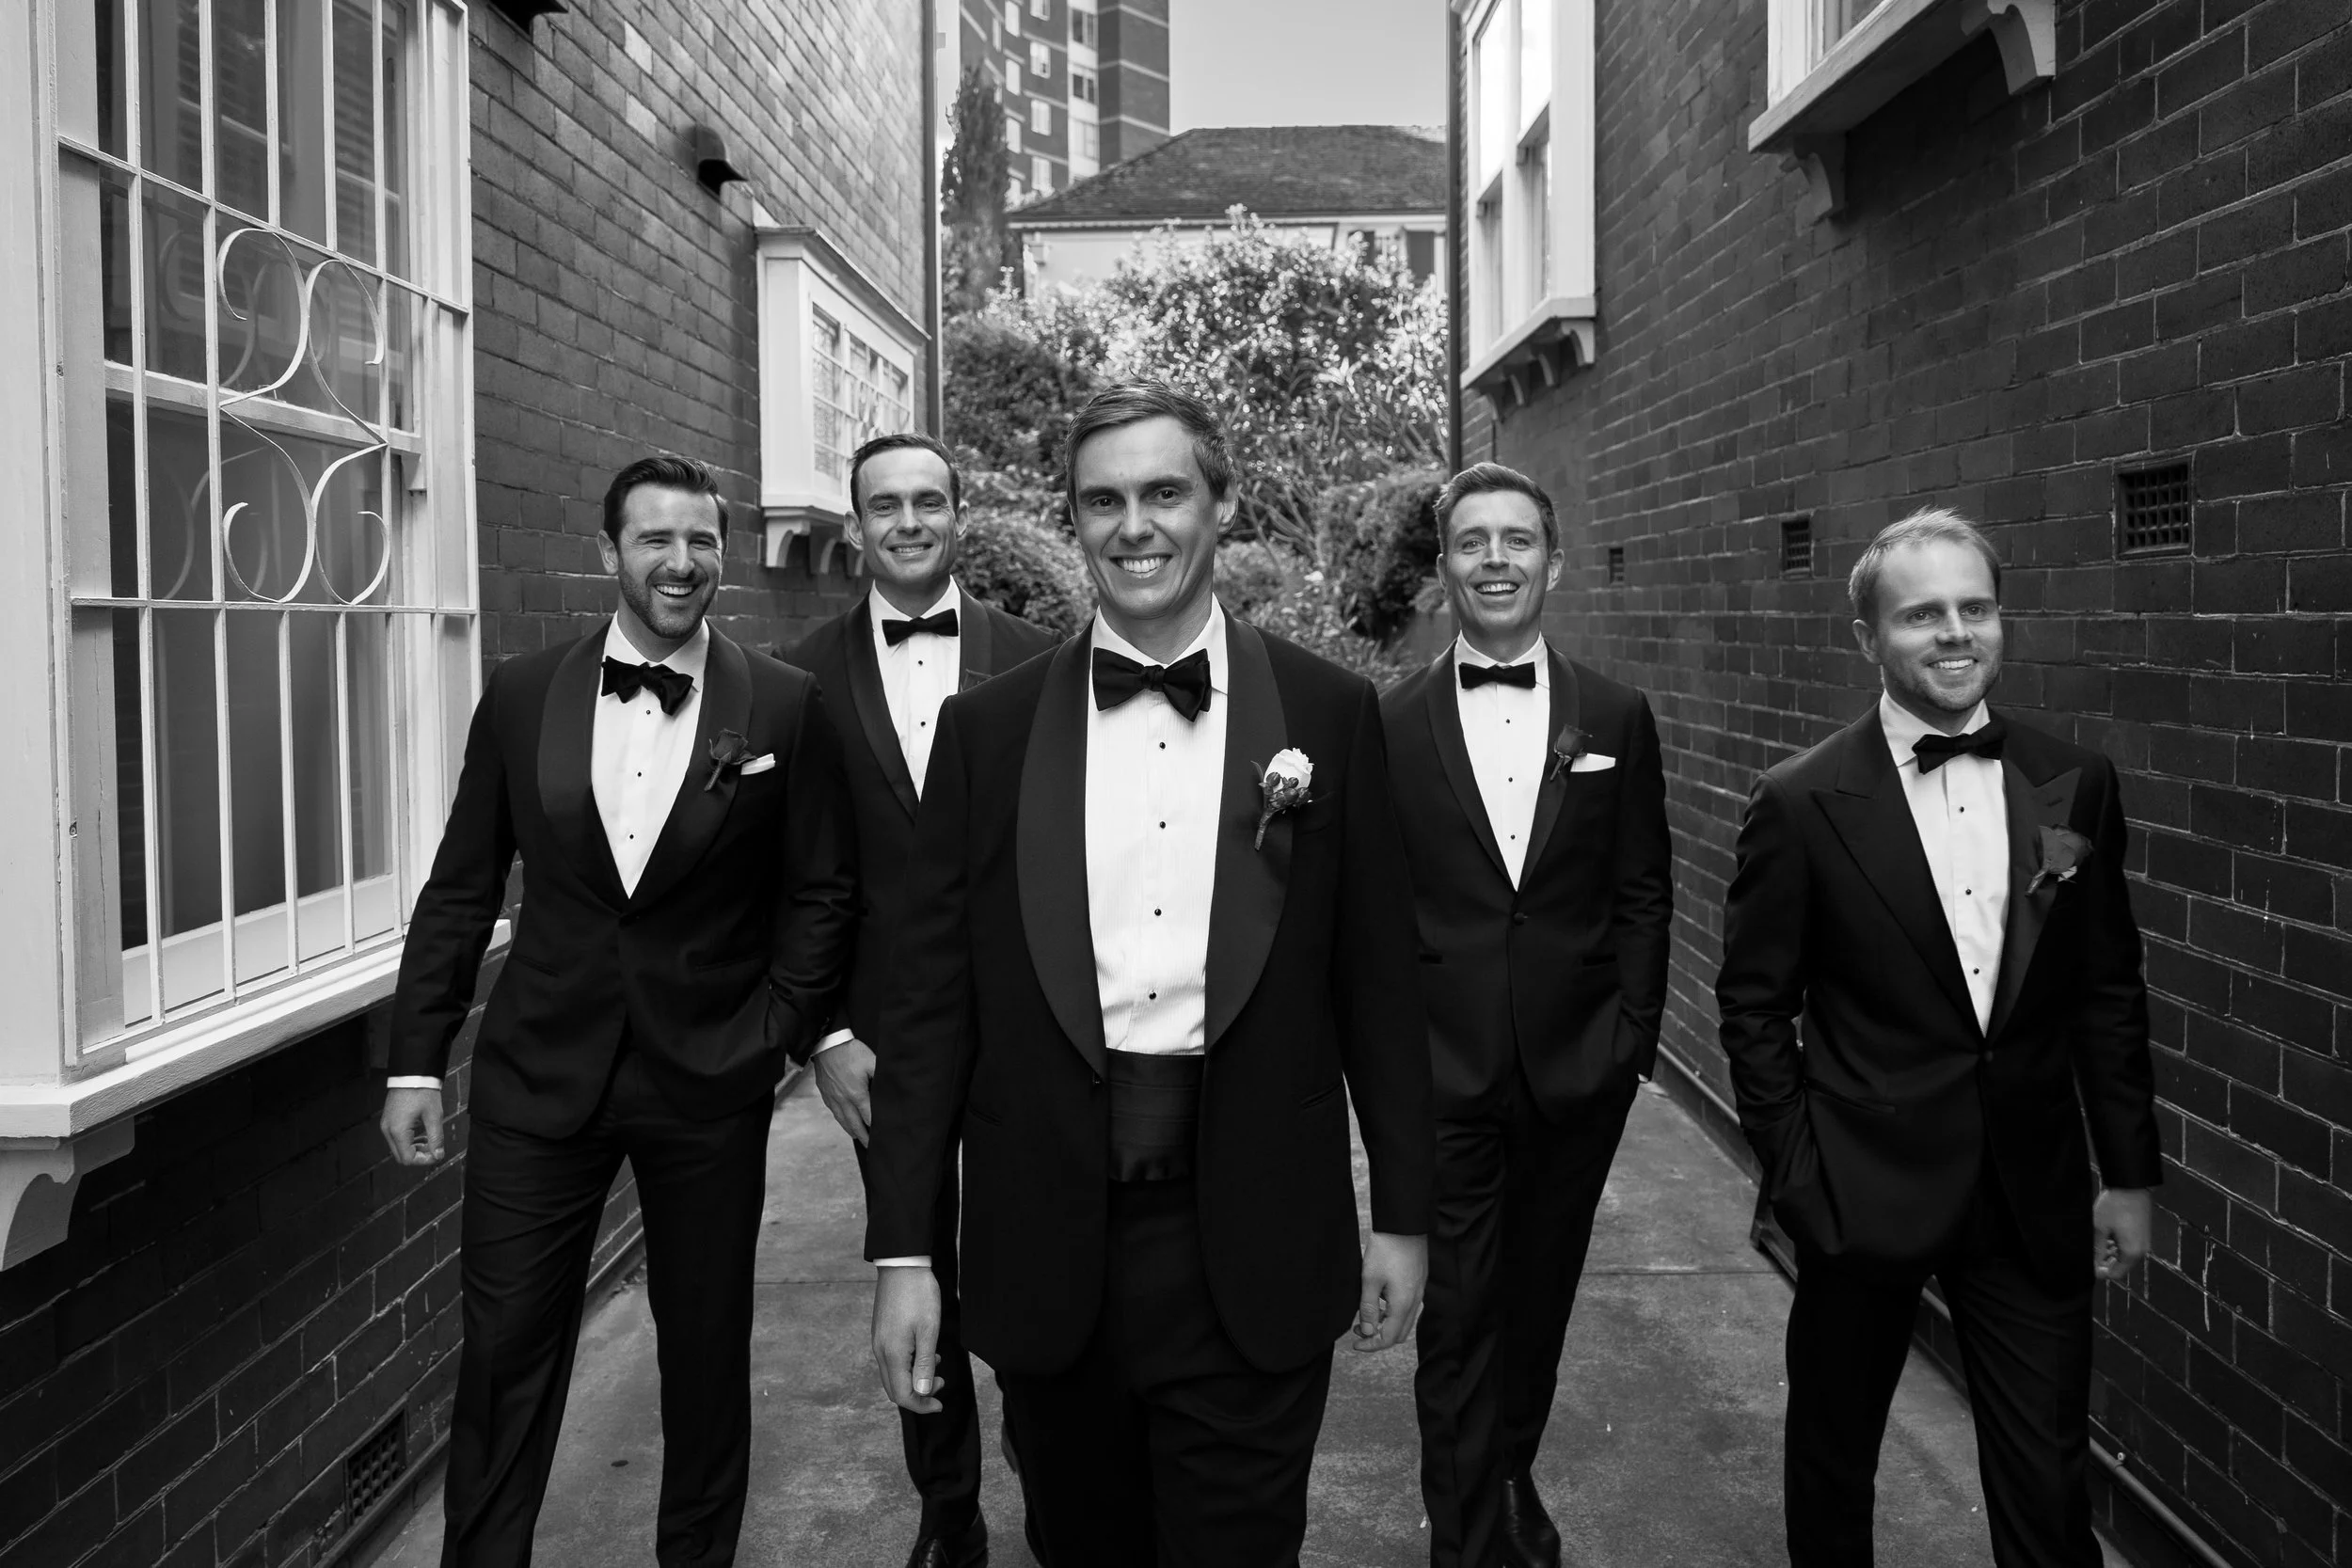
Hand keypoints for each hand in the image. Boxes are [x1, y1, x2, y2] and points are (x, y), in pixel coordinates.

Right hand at [380, 1086, 445, 1166]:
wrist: (412, 1074)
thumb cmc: (423, 1092)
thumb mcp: (434, 1116)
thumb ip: (436, 1138)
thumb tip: (438, 1155)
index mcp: (398, 1131)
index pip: (408, 1159)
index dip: (424, 1160)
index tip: (437, 1154)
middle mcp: (388, 1130)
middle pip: (401, 1156)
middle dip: (419, 1156)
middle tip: (434, 1147)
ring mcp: (386, 1125)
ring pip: (399, 1148)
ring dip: (414, 1148)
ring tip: (429, 1139)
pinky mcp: (388, 1121)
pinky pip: (397, 1139)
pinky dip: (409, 1141)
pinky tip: (421, 1133)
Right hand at [813, 1037, 877, 1144]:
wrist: (827, 1043)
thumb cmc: (852, 1051)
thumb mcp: (872, 1062)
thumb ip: (881, 1077)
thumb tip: (892, 1088)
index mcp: (857, 1094)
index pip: (869, 1118)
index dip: (875, 1129)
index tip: (882, 1138)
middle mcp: (844, 1100)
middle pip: (855, 1125)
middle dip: (864, 1138)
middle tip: (872, 1148)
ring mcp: (833, 1098)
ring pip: (843, 1121)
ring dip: (852, 1132)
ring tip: (860, 1139)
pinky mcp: (825, 1094)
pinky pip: (834, 1113)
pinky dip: (842, 1121)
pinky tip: (846, 1123)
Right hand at [872, 1266, 944, 1412]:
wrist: (902, 1264)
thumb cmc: (918, 1294)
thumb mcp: (929, 1330)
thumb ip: (925, 1364)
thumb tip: (921, 1392)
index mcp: (891, 1354)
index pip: (902, 1395)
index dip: (921, 1404)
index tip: (940, 1404)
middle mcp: (880, 1351)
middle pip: (894, 1388)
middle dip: (918, 1394)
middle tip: (940, 1385)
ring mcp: (878, 1341)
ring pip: (893, 1374)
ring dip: (914, 1379)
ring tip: (937, 1368)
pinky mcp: (881, 1332)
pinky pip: (892, 1359)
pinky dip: (908, 1365)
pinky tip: (926, 1352)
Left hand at [1353, 1231, 1426, 1352]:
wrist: (1405, 1225)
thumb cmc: (1386, 1249)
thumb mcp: (1370, 1279)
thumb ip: (1368, 1308)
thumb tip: (1367, 1331)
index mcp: (1403, 1304)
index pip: (1389, 1338)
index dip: (1371, 1345)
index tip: (1355, 1344)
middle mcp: (1415, 1301)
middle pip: (1399, 1333)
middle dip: (1378, 1337)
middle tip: (1358, 1331)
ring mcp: (1418, 1292)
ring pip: (1403, 1320)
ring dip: (1385, 1324)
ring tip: (1365, 1314)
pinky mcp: (1418, 1282)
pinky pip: (1407, 1306)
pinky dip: (1392, 1312)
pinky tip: (1378, 1299)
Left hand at [2092, 1187, 2151, 1281]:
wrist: (2131, 1186)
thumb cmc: (2115, 1205)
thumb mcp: (2099, 1229)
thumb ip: (2096, 1249)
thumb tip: (2092, 1264)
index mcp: (2132, 1253)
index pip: (2115, 1274)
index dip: (2099, 1271)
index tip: (2087, 1263)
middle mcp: (2141, 1250)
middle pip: (2119, 1266)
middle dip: (2103, 1261)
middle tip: (2089, 1249)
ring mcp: (2142, 1242)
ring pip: (2122, 1256)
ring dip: (2108, 1252)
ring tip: (2096, 1239)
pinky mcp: (2141, 1234)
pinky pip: (2127, 1246)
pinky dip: (2116, 1245)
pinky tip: (2105, 1234)